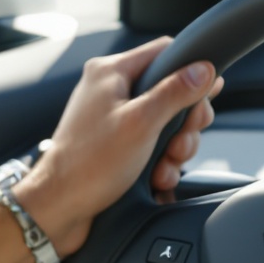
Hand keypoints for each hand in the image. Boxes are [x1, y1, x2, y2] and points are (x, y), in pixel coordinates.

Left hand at [0, 39, 218, 262]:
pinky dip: (159, 162)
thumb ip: (175, 92)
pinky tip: (156, 178)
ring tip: (163, 167)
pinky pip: (151, 145)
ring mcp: (112, 119)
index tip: (206, 95)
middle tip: (181, 142)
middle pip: (170, 91)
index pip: (165, 52)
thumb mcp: (142, 123)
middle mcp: (110, 90)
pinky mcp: (115, 145)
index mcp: (111, 72)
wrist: (58, 210)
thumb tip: (203, 70)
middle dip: (184, 122)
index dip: (191, 71)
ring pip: (165, 123)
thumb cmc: (89, 165)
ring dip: (174, 148)